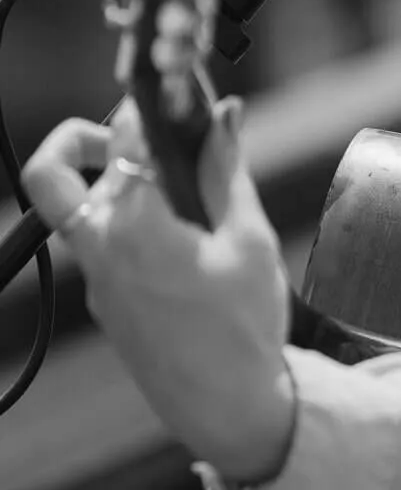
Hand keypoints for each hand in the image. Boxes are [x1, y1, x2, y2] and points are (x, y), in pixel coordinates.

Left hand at [21, 97, 296, 484]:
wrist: (226, 408)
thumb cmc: (244, 326)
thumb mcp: (248, 239)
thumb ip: (228, 170)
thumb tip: (225, 113)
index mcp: (136, 229)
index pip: (125, 139)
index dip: (150, 104)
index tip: (175, 90)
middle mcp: (102, 249)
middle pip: (55, 172)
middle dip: (82, 136)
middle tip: (137, 138)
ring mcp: (97, 278)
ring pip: (73, 207)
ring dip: (110, 179)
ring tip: (173, 184)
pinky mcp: (106, 299)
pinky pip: (98, 241)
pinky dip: (127, 216)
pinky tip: (183, 230)